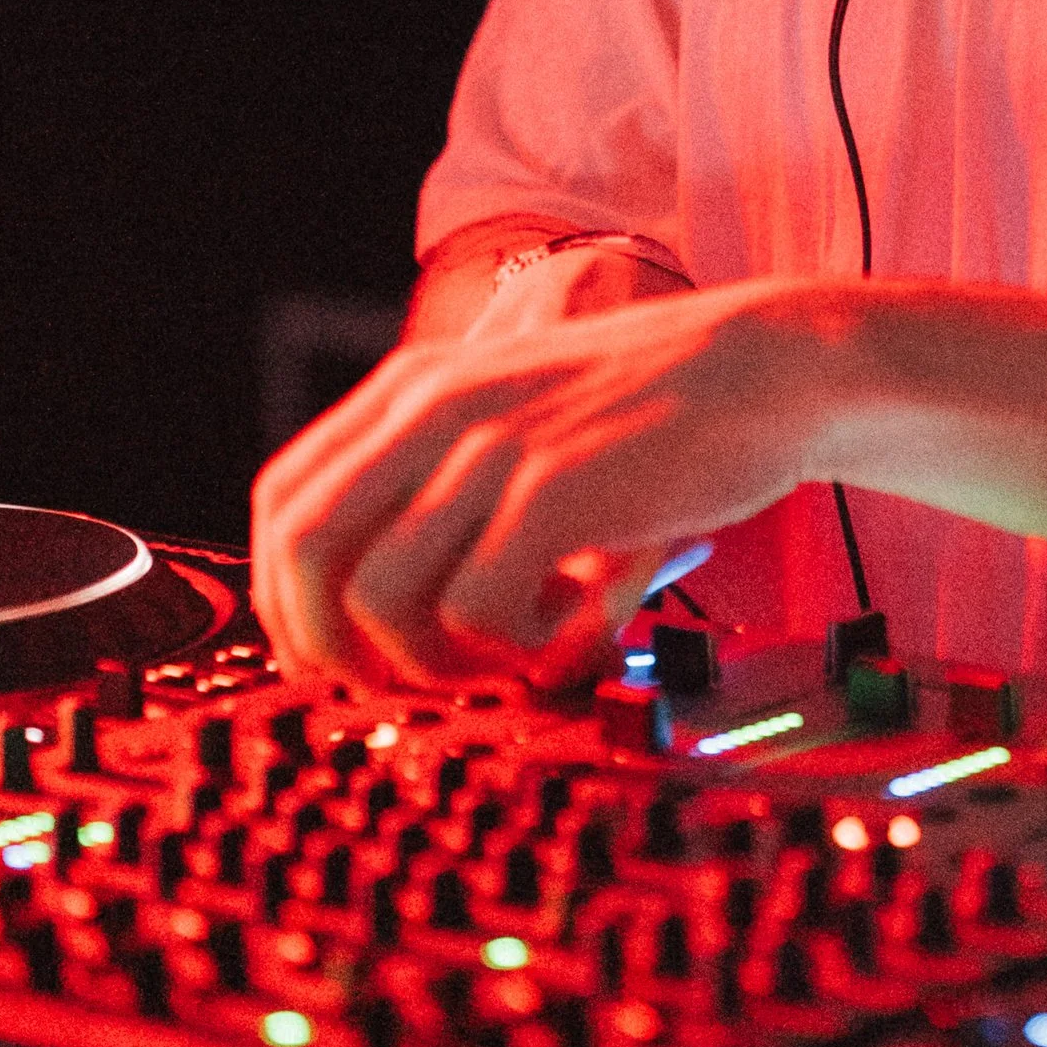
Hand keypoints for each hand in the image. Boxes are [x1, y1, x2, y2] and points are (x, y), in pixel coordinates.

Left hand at [249, 269, 830, 688]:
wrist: (763, 368)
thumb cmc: (647, 413)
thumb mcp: (520, 416)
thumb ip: (447, 481)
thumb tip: (377, 615)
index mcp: (415, 388)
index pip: (283, 501)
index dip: (290, 597)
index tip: (344, 653)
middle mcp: (433, 408)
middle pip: (302, 554)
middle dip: (339, 645)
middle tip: (419, 678)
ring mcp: (489, 446)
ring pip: (374, 598)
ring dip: (429, 660)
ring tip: (509, 656)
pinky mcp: (553, 490)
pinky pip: (475, 613)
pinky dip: (513, 653)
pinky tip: (573, 634)